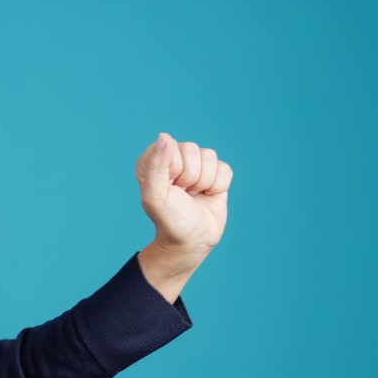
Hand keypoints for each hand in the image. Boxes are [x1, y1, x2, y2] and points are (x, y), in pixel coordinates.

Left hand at [135, 133, 232, 261]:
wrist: (191, 241)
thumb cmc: (169, 220)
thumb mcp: (156, 196)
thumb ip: (156, 165)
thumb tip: (165, 136)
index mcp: (152, 160)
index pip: (170, 147)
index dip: (173, 169)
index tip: (169, 187)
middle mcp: (173, 158)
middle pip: (192, 150)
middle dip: (190, 177)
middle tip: (182, 194)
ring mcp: (195, 165)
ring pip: (210, 157)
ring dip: (204, 182)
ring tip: (192, 196)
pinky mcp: (214, 173)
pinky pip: (225, 169)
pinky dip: (218, 186)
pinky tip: (206, 196)